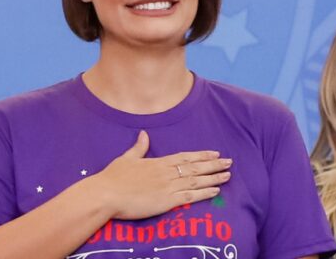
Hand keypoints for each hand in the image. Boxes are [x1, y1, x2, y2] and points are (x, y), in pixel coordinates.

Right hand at [94, 130, 231, 219]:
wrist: (107, 194)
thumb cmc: (113, 177)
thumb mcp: (127, 158)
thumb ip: (139, 147)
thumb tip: (144, 134)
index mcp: (158, 162)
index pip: (185, 157)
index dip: (201, 155)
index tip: (215, 153)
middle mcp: (167, 172)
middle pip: (195, 167)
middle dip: (214, 164)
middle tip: (229, 162)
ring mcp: (168, 186)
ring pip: (197, 181)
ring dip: (214, 178)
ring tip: (228, 175)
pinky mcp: (167, 201)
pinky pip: (191, 196)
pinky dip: (205, 193)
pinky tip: (216, 191)